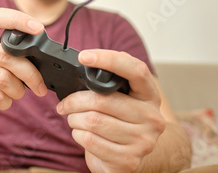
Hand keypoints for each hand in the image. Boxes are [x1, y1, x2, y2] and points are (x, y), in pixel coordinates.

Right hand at [0, 8, 47, 122]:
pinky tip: (4, 99)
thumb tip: (41, 55)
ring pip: (3, 78)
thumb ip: (12, 51)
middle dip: (29, 72)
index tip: (39, 27)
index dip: (18, 19)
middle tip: (41, 85)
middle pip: (5, 55)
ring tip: (17, 92)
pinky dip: (7, 100)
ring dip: (18, 89)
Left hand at [56, 50, 165, 172]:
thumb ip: (110, 80)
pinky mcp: (128, 160)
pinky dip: (78, 135)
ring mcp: (143, 141)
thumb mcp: (123, 97)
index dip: (108, 59)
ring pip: (93, 121)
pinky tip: (82, 134)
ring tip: (74, 119)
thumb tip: (86, 62)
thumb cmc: (121, 121)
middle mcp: (152, 117)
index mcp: (150, 94)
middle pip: (102, 100)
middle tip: (65, 104)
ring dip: (74, 119)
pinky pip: (90, 141)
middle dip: (74, 101)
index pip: (135, 70)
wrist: (131, 156)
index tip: (84, 56)